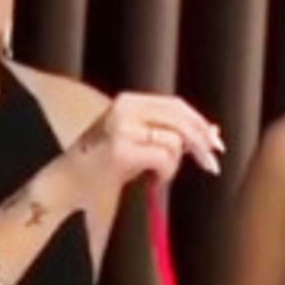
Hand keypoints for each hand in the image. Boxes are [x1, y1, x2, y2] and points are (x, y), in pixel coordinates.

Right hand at [67, 92, 222, 186]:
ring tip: (160, 175)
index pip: (175, 104)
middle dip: (200, 143)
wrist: (69, 183)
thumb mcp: (138, 139)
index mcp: (128, 101)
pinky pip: (164, 157)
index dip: (199, 122)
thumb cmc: (104, 164)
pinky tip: (153, 180)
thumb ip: (169, 132)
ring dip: (174, 164)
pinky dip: (166, 173)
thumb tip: (213, 132)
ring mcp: (121, 128)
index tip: (216, 142)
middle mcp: (124, 108)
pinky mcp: (121, 150)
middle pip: (179, 119)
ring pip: (174, 141)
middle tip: (211, 164)